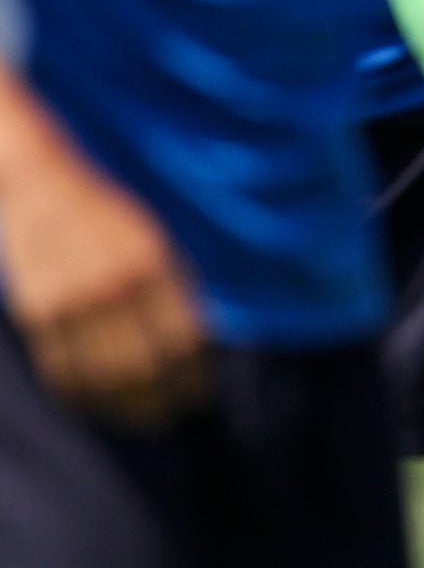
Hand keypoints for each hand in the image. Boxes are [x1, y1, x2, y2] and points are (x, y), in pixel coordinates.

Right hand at [0, 152, 206, 427]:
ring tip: (140, 420)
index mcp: (151, 265)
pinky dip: (83, 397)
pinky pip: (62, 371)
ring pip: (103, 378)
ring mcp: (71, 303)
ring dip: (124, 408)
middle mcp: (112, 287)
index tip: (199, 395)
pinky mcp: (38, 314)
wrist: (43, 189)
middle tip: (170, 417)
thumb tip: (199, 345)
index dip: (193, 377)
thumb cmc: (109, 216)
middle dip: (161, 401)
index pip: (182, 340)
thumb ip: (175, 290)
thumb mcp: (156, 240)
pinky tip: (97, 404)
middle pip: (143, 367)